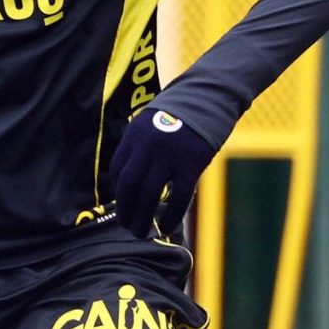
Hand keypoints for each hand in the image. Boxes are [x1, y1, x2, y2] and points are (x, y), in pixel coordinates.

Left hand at [105, 105, 218, 241]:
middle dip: (125, 210)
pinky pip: (177, 197)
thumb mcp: (153, 120)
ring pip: (149, 195)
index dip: (118, 191)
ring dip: (142, 218)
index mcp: (135, 134)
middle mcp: (148, 145)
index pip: (118, 169)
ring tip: (140, 232)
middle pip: (129, 186)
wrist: (211, 95)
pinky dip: (170, 216)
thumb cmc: (183, 111)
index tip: (123, 204)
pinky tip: (167, 228)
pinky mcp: (191, 163)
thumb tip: (136, 178)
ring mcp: (169, 155)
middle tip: (127, 226)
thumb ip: (142, 145)